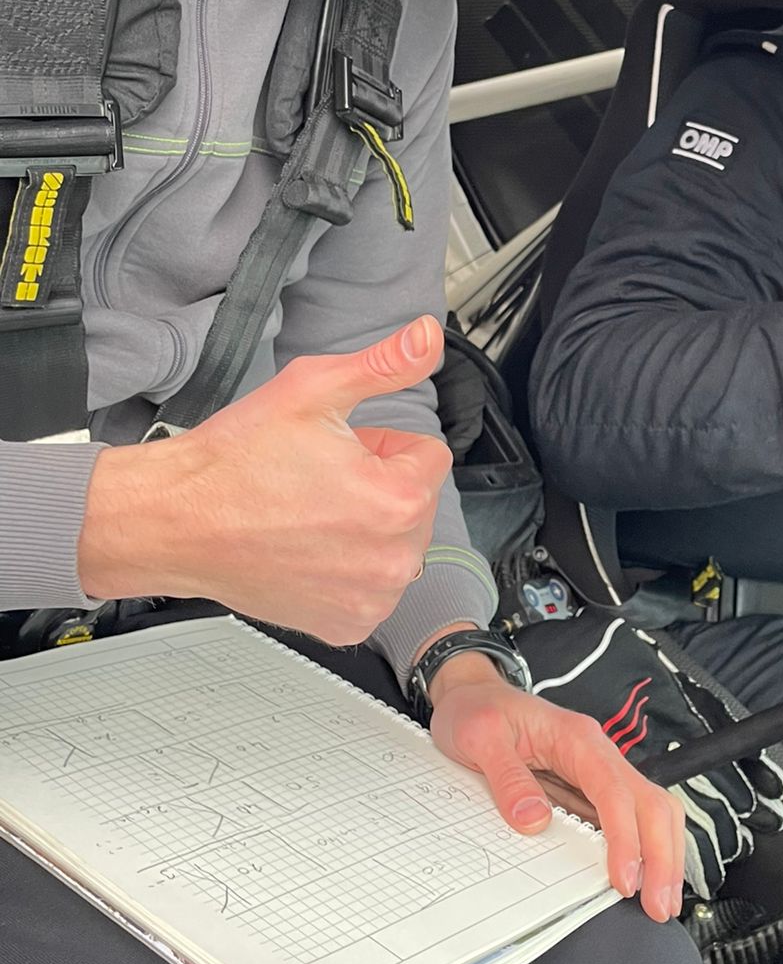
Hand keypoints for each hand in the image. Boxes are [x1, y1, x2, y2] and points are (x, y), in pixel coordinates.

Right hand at [78, 316, 452, 641]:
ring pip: (396, 543)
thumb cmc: (234, 462)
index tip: (337, 449)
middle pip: (414, 502)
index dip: (380, 443)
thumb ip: (384, 365)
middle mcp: (394, 559)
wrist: (172, 522)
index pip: (427, 455)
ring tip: (306, 514)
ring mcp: (371, 599)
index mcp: (398, 499)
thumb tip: (428, 337)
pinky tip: (304, 552)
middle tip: (315, 480)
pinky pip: (371, 586)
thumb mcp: (311, 390)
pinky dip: (347, 571)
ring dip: (366, 528)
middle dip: (376, 485)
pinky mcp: (346, 626)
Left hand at [427, 652, 685, 921]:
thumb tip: (535, 822)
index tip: (625, 880)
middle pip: (652, 802)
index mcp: (576, 739)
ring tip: (662, 901)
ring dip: (664, 855)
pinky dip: (648, 848)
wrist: (472, 695)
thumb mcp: (478, 738)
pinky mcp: (592, 788)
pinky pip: (632, 816)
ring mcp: (599, 771)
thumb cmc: (477, 711)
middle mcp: (598, 754)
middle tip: (660, 906)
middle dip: (663, 856)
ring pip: (653, 810)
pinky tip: (646, 878)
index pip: (615, 791)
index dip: (625, 839)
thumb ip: (508, 778)